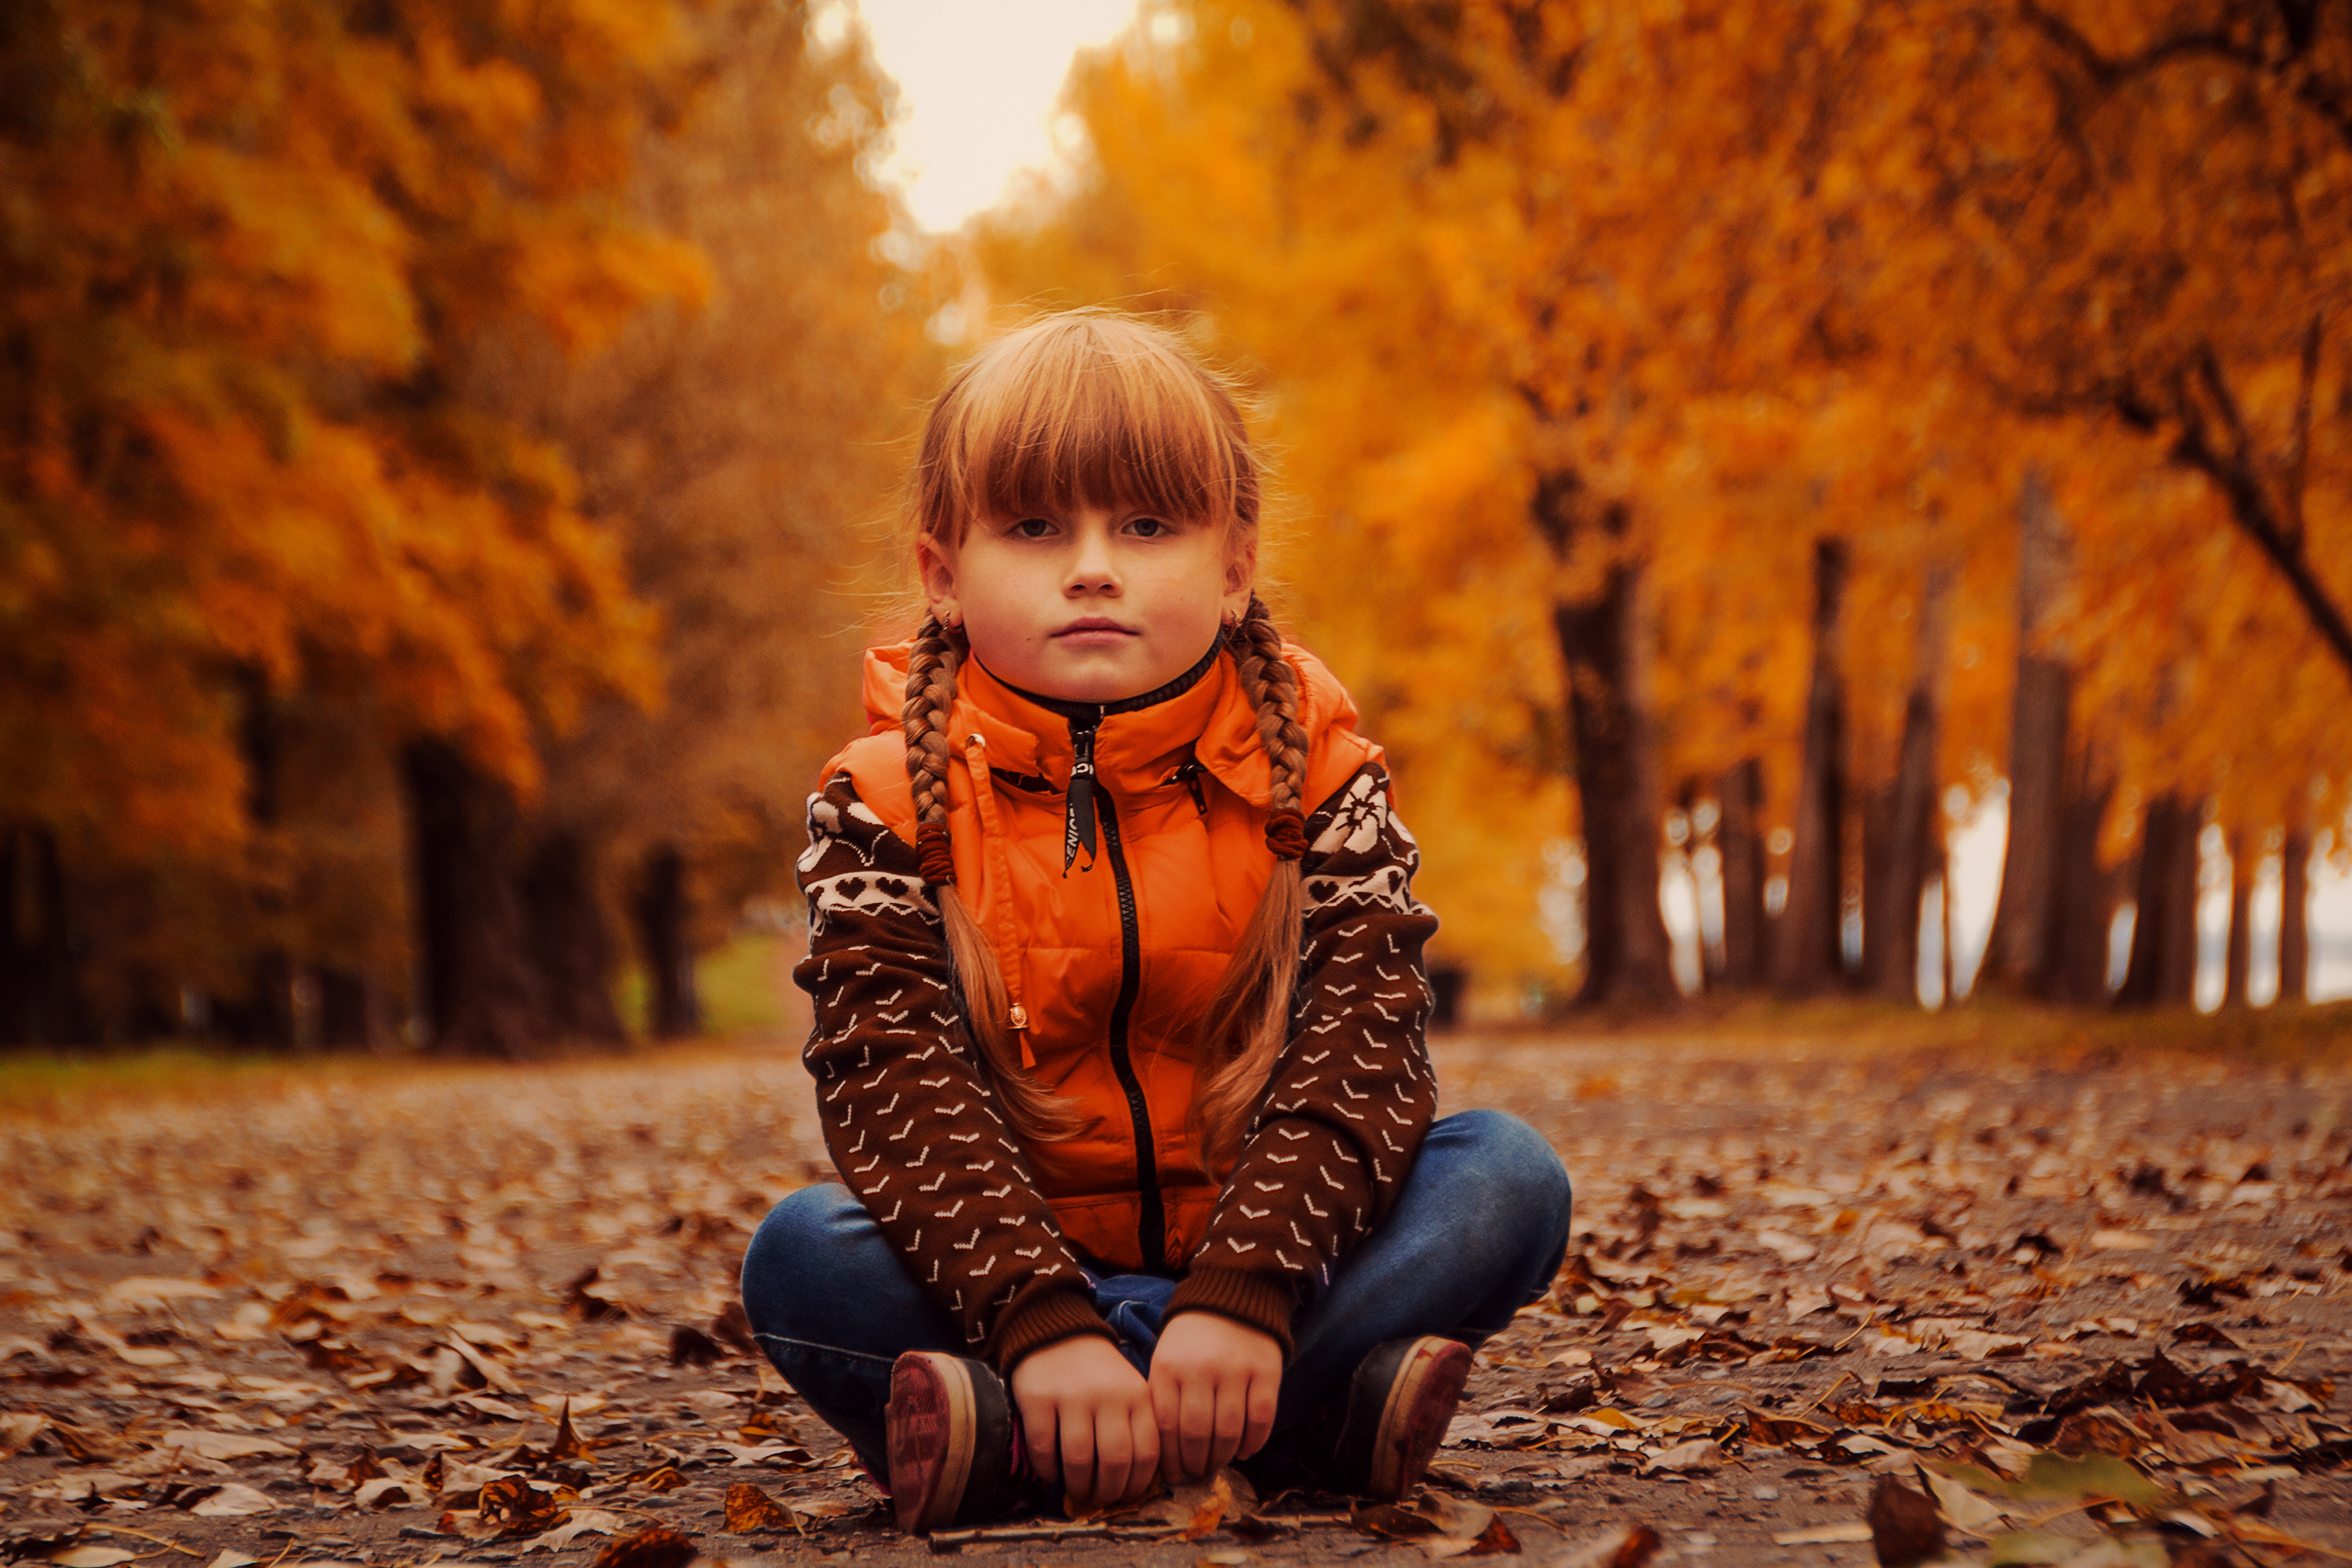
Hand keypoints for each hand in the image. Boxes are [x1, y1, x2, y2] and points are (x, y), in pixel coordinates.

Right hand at [1008, 1335, 1160, 1509]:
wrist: (1056, 1331)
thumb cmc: (1098, 1372)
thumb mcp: (1129, 1389)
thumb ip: (1136, 1427)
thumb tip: (1133, 1483)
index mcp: (1137, 1395)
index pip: (1146, 1452)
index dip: (1137, 1484)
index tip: (1126, 1498)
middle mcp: (1108, 1396)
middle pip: (1114, 1461)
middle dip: (1108, 1491)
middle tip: (1099, 1500)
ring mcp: (1072, 1396)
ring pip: (1079, 1459)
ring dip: (1079, 1485)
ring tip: (1077, 1492)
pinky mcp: (1038, 1398)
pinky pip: (1043, 1447)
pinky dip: (1047, 1469)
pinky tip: (1051, 1473)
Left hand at [1148, 1312, 1281, 1483]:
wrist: (1232, 1296)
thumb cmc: (1192, 1341)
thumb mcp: (1165, 1361)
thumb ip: (1163, 1401)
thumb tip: (1166, 1459)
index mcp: (1169, 1368)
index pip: (1166, 1428)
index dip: (1171, 1460)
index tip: (1174, 1476)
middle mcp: (1200, 1369)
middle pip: (1197, 1434)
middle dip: (1196, 1463)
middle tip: (1197, 1473)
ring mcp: (1235, 1369)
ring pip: (1229, 1431)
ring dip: (1223, 1457)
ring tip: (1218, 1463)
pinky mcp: (1266, 1370)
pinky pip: (1261, 1418)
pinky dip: (1253, 1443)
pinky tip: (1245, 1451)